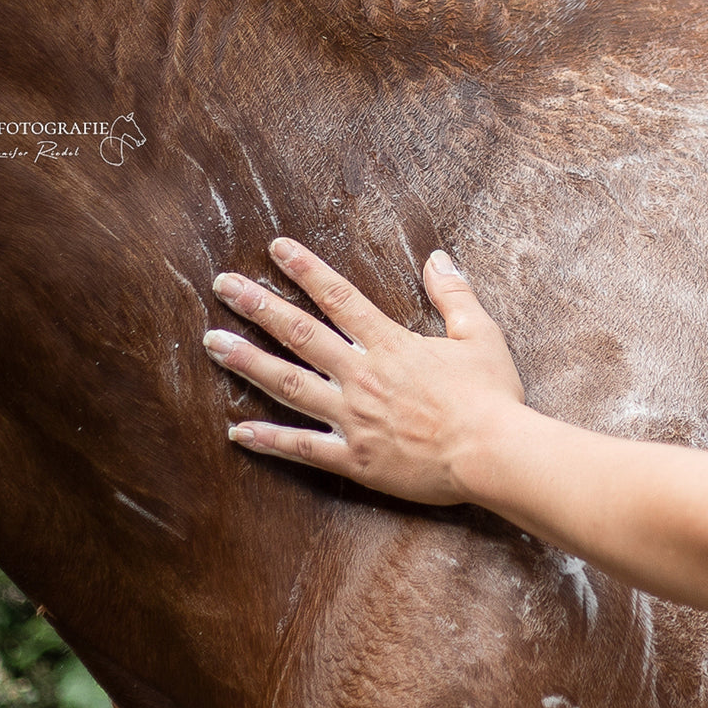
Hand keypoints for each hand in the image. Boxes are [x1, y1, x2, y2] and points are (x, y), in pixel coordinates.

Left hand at [204, 239, 525, 504]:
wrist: (493, 453)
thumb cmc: (492, 395)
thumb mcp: (480, 333)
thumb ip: (454, 294)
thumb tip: (437, 257)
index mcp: (391, 345)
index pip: (339, 298)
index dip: (305, 270)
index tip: (275, 249)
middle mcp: (363, 377)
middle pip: (301, 334)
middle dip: (258, 307)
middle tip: (222, 286)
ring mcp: (354, 419)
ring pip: (290, 385)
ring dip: (249, 363)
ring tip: (213, 344)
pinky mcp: (356, 459)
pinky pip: (304, 448)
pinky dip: (270, 440)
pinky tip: (238, 431)